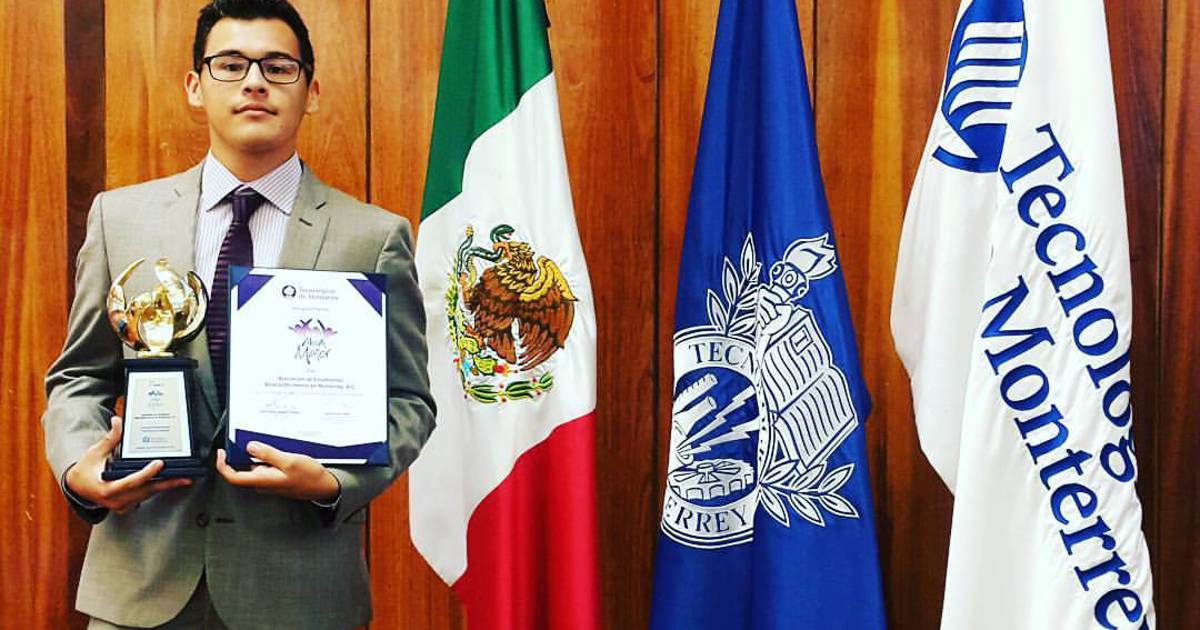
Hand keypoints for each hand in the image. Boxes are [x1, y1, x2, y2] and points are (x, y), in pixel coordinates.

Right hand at [64, 416, 191, 513]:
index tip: (159, 463)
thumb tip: (117, 421)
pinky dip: (157, 488)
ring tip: (185, 478)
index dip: (146, 473)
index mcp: (107, 489)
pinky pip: (145, 496)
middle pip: (145, 491)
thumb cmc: (85, 470)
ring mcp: (122, 505)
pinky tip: (171, 481)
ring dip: (166, 486)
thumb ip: (109, 439)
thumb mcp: (94, 453)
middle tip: (185, 477)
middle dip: (166, 483)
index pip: (131, 482)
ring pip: (148, 494)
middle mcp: (116, 500)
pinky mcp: (127, 505)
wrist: (77, 488)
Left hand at [215, 442, 339, 501]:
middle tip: (255, 440)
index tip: (222, 452)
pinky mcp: (276, 479)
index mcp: (263, 480)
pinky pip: (266, 467)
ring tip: (275, 446)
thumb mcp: (289, 461)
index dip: (222, 465)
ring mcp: (270, 482)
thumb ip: (268, 454)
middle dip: (247, 453)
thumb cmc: (310, 477)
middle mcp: (263, 483)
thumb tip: (250, 447)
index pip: (233, 477)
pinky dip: (269, 457)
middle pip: (244, 468)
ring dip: (261, 454)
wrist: (324, 487)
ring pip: (256, 466)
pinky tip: (281, 452)